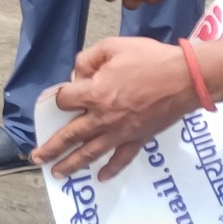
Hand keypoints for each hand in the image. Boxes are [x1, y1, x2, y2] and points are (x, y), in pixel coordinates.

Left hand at [33, 37, 197, 178]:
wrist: (185, 78)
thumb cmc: (150, 59)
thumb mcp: (113, 46)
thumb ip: (89, 58)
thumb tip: (78, 73)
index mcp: (94, 93)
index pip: (65, 100)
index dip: (62, 96)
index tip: (66, 94)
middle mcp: (103, 117)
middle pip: (69, 135)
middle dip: (51, 147)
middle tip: (37, 158)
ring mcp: (120, 131)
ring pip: (90, 153)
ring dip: (71, 164)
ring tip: (57, 174)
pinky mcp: (138, 138)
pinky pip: (121, 159)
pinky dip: (111, 170)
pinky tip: (101, 178)